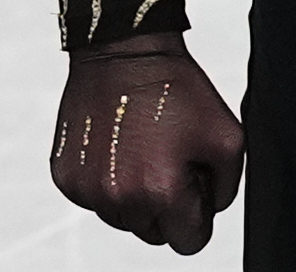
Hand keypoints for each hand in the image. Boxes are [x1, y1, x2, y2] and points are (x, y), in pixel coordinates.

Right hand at [49, 35, 244, 252]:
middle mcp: (120, 198)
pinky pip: (95, 199)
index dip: (198, 215)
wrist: (123, 51)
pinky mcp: (66, 178)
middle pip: (154, 234)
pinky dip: (108, 182)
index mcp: (162, 191)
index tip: (195, 186)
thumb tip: (209, 209)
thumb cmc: (175, 88)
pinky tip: (118, 145)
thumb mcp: (229, 136)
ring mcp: (87, 190)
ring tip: (143, 148)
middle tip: (169, 160)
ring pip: (123, 219)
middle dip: (167, 206)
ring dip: (135, 195)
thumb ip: (227, 187)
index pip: (189, 243)